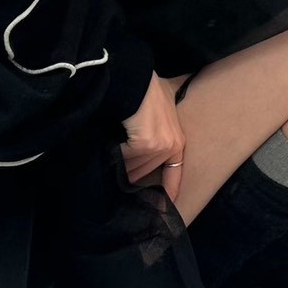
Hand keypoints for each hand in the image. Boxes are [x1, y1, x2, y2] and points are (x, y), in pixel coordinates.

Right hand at [120, 70, 186, 205]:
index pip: (174, 173)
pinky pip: (125, 158)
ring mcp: (160, 146)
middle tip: (117, 167)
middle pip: (145, 173)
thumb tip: (157, 123)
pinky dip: (115, 154)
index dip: (169, 191)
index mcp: (177, 141)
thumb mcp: (165, 103)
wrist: (136, 79)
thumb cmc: (148, 88)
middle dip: (130, 172)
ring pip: (133, 169)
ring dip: (120, 164)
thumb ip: (164, 117)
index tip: (163, 208)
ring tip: (110, 155)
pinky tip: (109, 144)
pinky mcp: (146, 143)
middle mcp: (172, 146)